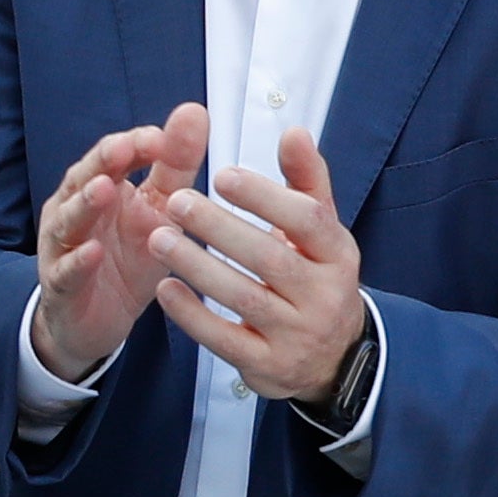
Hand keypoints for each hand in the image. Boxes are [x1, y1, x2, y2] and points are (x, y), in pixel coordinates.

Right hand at [29, 106, 207, 386]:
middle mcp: (74, 209)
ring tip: (104, 189)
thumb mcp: (159, 211)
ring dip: (85, 203)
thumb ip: (174, 165)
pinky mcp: (61, 284)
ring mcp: (63, 246)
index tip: (163, 137)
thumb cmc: (126, 260)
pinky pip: (67, 269)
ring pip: (69, 219)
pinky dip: (79, 260)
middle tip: (125, 146)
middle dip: (103, 161)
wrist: (95, 322)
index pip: (115, 155)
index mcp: (100, 186)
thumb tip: (194, 111)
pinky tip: (94, 251)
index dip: (136, 144)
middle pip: (85, 177)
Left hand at [145, 131, 367, 404]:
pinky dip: (192, 315)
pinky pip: (225, 339)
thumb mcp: (321, 232)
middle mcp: (324, 296)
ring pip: (243, 297)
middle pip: (269, 258)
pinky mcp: (268, 365)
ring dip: (197, 266)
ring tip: (159, 238)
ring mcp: (297, 335)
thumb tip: (294, 130)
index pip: (307, 219)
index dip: (265, 196)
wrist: (333, 359)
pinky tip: (164, 288)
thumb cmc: (316, 277)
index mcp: (338, 255)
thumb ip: (305, 181)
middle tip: (177, 201)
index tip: (222, 175)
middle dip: (219, 228)